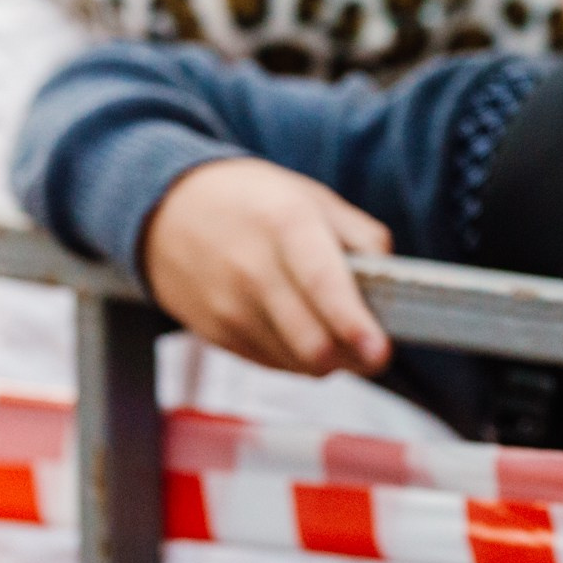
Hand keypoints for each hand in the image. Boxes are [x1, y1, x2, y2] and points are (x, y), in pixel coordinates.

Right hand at [142, 158, 391, 376]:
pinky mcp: (213, 333)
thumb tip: (393, 282)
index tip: (380, 351)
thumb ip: (362, 236)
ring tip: (337, 333)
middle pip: (309, 340)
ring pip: (294, 361)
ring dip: (327, 359)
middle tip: (375, 351)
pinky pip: (271, 363)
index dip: (352, 323)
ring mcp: (227, 305)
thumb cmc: (257, 202)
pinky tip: (300, 330)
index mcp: (286, 224)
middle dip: (352, 356)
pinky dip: (296, 358)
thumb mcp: (314, 198)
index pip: (322, 284)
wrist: (168, 210)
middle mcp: (252, 268)